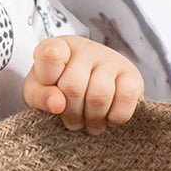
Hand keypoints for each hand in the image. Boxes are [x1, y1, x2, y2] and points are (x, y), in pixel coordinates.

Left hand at [23, 35, 143, 133]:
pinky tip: (107, 118)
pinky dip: (115, 118)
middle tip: (72, 120)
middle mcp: (86, 48)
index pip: (50, 55)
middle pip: (74, 86)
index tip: (50, 89)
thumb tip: (57, 105)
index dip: (47, 78)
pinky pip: (126, 100)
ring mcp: (112, 59)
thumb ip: (40, 96)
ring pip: (100, 96)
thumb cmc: (57, 90)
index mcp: (58, 47)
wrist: (87, 93)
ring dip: (92, 119)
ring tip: (89, 123)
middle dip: (71, 112)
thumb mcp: (38, 92)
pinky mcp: (132, 75)